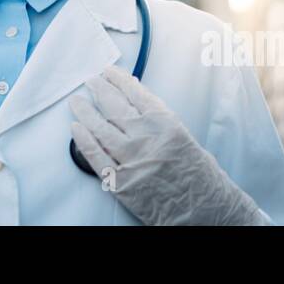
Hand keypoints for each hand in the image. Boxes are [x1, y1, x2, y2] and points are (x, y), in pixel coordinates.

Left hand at [69, 65, 264, 225]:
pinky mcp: (122, 183)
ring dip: (85, 111)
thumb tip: (137, 97)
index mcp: (166, 124)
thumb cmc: (201, 176)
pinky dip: (83, 140)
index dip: (118, 80)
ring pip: (100, 128)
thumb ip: (159, 119)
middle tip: (91, 81)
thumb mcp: (183, 137)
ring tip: (77, 101)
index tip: (109, 72)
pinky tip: (76, 128)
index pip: (135, 93)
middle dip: (100, 90)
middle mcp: (147, 139)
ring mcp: (132, 161)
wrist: (208, 212)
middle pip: (114, 106)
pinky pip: (96, 157)